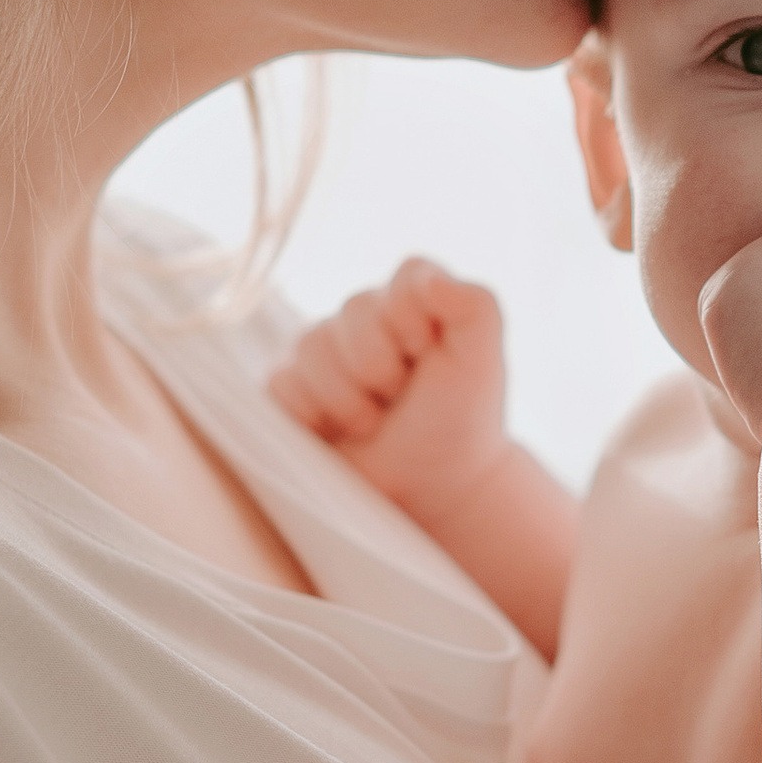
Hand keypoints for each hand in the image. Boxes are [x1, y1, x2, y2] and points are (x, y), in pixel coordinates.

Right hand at [268, 259, 510, 527]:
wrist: (432, 487)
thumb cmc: (459, 420)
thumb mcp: (482, 362)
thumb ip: (475, 307)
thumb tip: (431, 278)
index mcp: (414, 299)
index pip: (408, 275)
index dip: (415, 320)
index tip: (427, 357)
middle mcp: (366, 316)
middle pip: (353, 310)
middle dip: (381, 367)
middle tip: (399, 397)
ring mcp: (324, 350)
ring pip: (310, 345)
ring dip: (348, 398)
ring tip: (373, 421)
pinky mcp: (294, 387)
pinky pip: (279, 384)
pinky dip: (310, 415)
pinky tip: (336, 432)